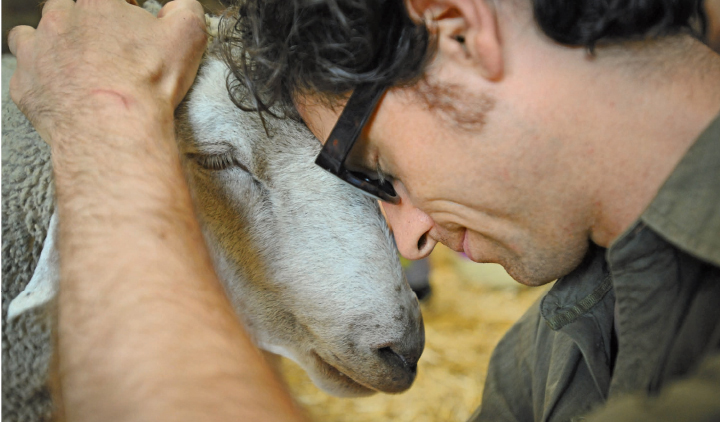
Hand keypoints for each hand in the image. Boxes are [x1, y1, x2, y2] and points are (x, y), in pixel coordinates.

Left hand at [8, 0, 206, 142]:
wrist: (114, 128)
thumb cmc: (147, 82)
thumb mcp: (187, 36)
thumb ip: (185, 9)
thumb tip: (179, 6)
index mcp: (97, 3)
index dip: (123, 8)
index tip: (131, 24)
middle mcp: (59, 20)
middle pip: (65, 8)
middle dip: (83, 24)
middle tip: (106, 50)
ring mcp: (36, 52)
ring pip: (32, 35)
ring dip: (52, 46)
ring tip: (76, 68)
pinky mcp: (25, 85)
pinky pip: (25, 74)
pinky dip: (41, 80)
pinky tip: (63, 93)